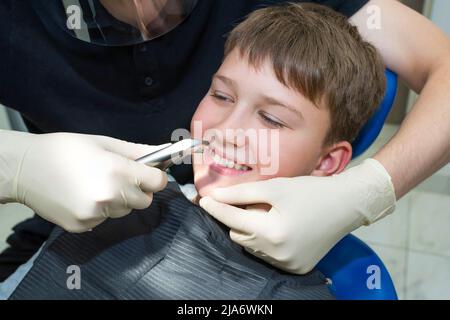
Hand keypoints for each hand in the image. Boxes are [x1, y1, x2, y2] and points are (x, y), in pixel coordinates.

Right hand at [0, 130, 168, 231]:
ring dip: (118, 201)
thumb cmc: (66, 150)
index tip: (149, 173)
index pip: (158, 182)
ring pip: (124, 211)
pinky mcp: (82, 226)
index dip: (156, 176)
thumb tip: (166, 151)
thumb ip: (139, 151)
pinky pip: (104, 220)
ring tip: (96, 185)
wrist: (25, 168)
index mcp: (117, 171)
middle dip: (138, 190)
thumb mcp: (105, 144)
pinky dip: (100, 211)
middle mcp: (109, 195)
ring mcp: (96, 214)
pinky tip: (83, 196)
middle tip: (118, 177)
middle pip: (145, 200)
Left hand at [199, 159, 395, 273]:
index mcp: (273, 232)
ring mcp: (287, 264)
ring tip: (272, 215)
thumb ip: (242, 193)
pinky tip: (282, 228)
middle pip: (240, 234)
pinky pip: (267, 255)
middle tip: (257, 203)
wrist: (346, 205)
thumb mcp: (275, 187)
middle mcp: (278, 254)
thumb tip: (215, 196)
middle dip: (240, 218)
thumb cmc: (311, 191)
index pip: (232, 219)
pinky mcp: (295, 268)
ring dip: (253, 230)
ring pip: (252, 246)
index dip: (216, 208)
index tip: (203, 200)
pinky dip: (267, 242)